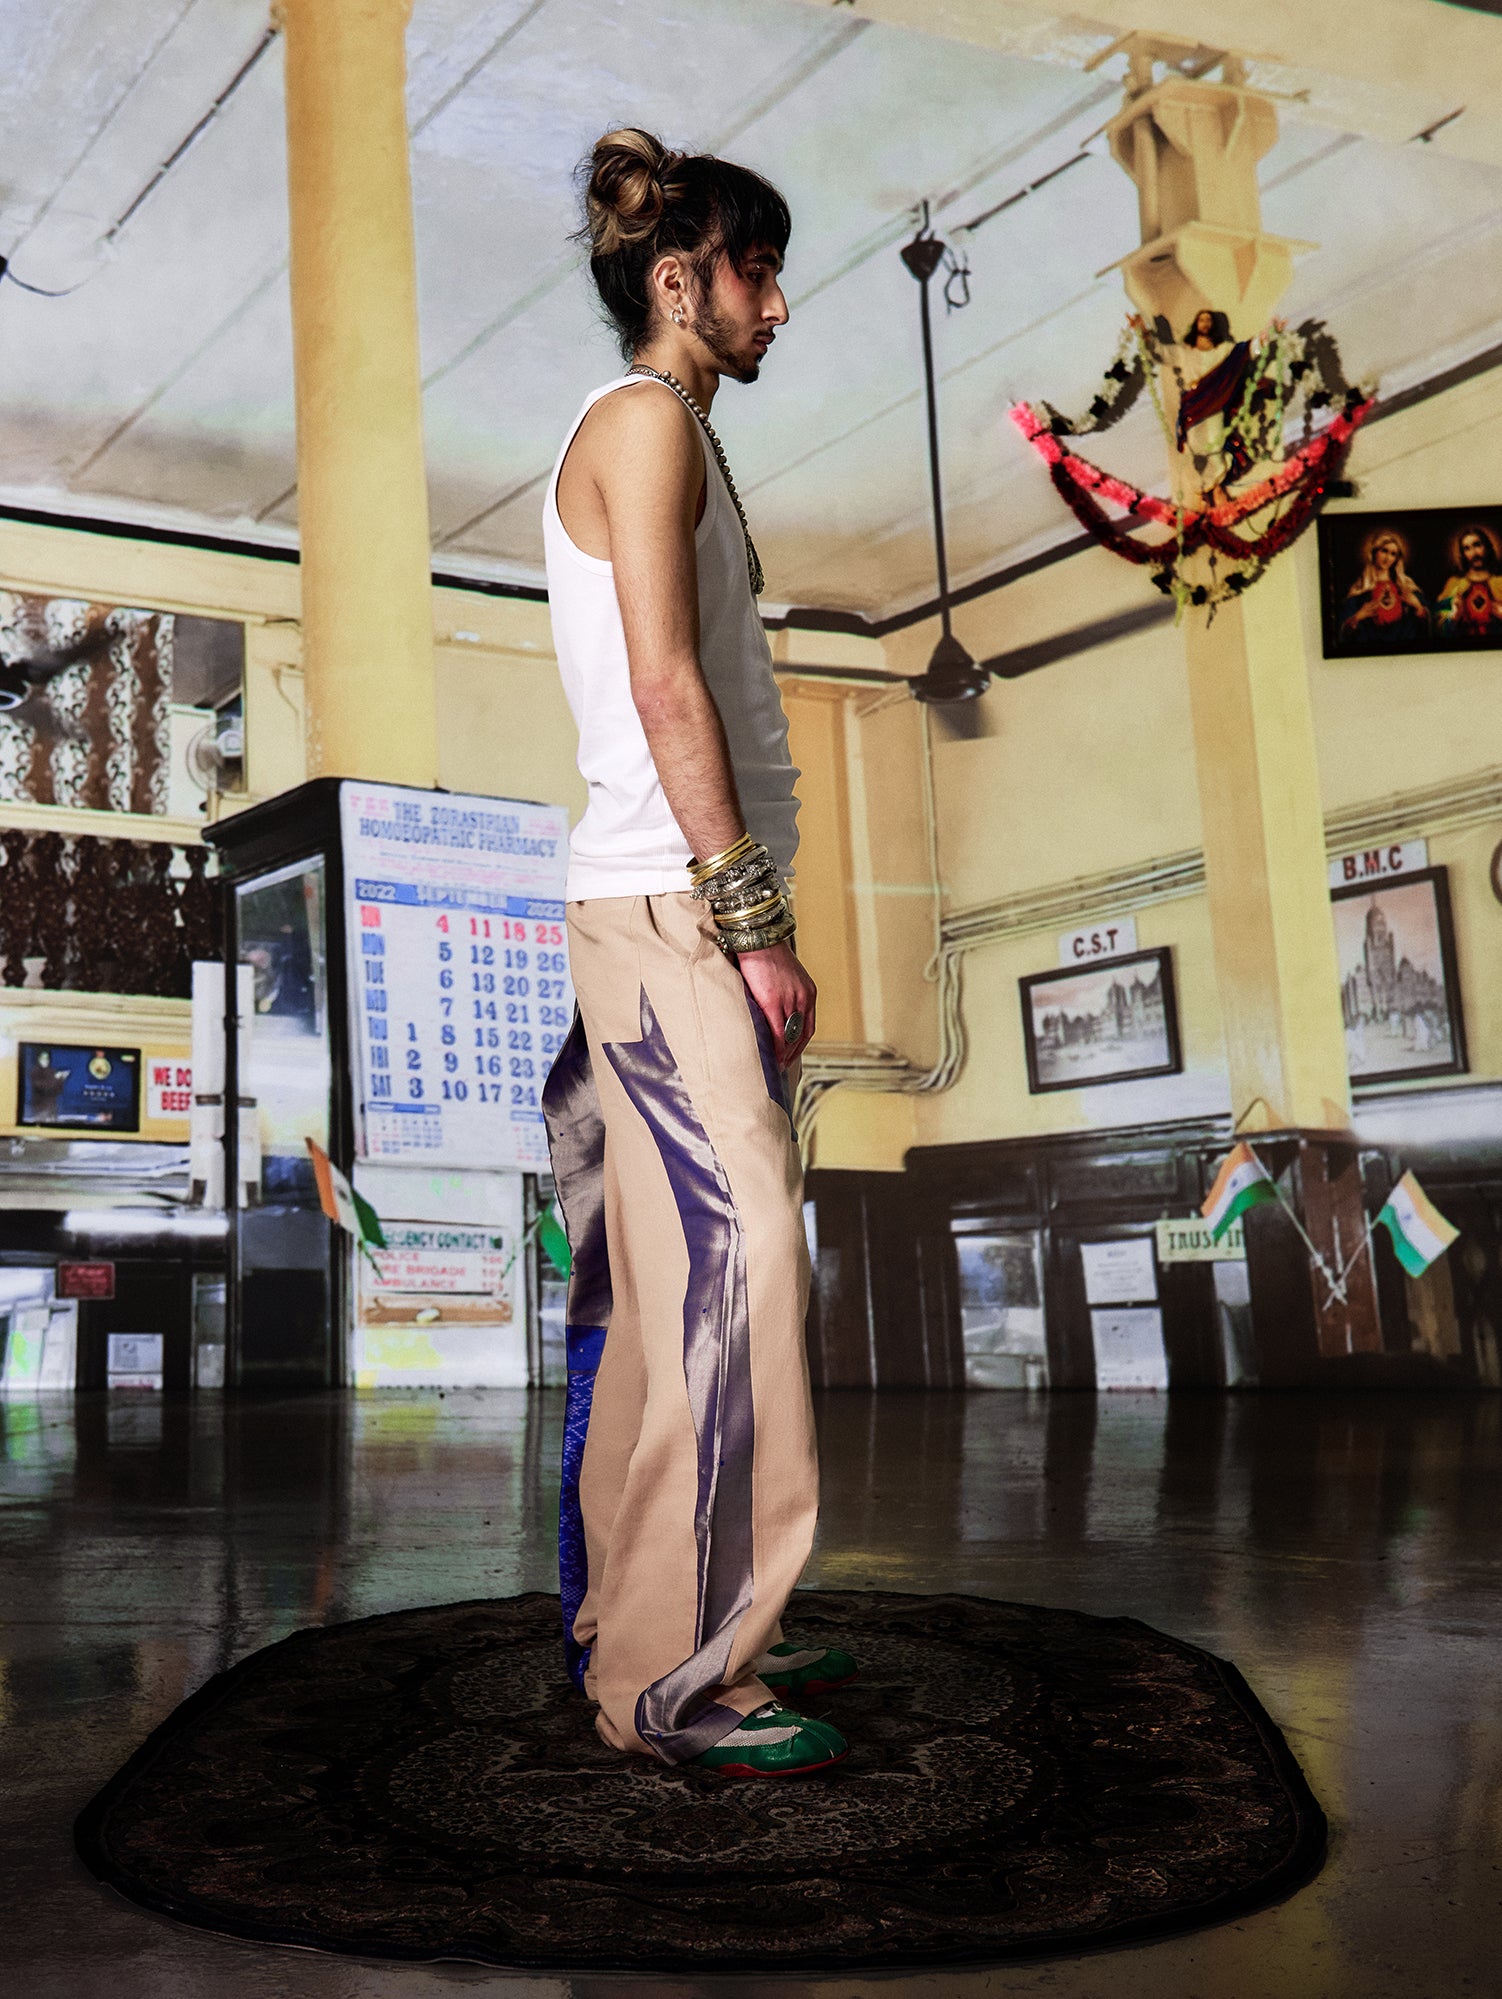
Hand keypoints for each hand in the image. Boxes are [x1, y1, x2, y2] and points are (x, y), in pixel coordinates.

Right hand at [736, 939, 815, 1067]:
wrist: (757, 937)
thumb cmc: (766, 954)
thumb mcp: (784, 975)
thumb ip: (785, 993)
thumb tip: (774, 1011)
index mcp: (808, 991)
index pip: (808, 1025)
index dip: (800, 1043)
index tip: (791, 1054)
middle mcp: (803, 997)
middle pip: (801, 1034)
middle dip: (793, 1053)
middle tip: (782, 1066)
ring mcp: (789, 1000)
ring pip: (790, 1036)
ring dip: (784, 1054)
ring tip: (774, 1065)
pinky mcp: (773, 1001)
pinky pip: (778, 1032)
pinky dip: (776, 1048)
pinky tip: (770, 1057)